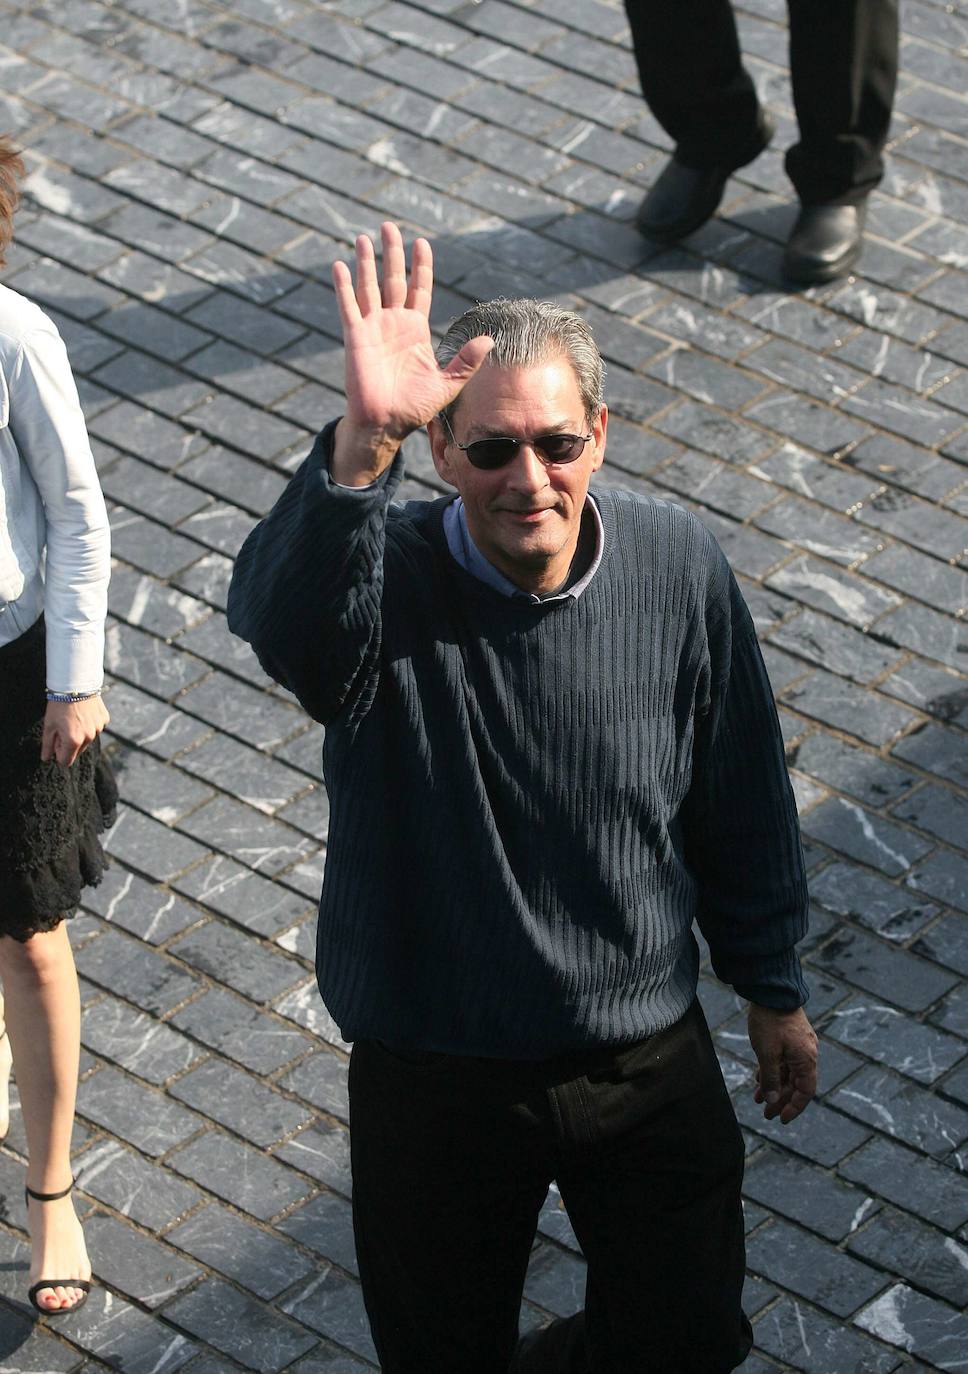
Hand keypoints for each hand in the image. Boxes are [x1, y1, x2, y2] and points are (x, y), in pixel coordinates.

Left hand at [41, 695, 108, 766]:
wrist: (75, 683)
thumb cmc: (59, 705)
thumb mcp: (49, 725)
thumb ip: (47, 745)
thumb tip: (46, 759)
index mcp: (73, 741)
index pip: (66, 761)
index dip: (59, 752)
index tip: (56, 740)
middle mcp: (89, 737)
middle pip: (78, 750)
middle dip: (70, 743)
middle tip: (63, 726)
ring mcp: (98, 728)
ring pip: (87, 739)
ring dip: (81, 733)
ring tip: (74, 717)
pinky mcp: (104, 719)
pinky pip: (96, 728)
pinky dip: (90, 724)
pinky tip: (83, 713)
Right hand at [330, 222, 492, 484]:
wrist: (386, 423)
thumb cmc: (414, 407)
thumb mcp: (447, 383)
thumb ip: (466, 361)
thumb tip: (489, 341)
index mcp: (415, 330)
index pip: (419, 289)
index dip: (420, 266)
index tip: (421, 243)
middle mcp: (393, 323)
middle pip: (392, 279)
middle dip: (392, 253)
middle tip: (389, 225)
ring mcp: (373, 328)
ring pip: (369, 286)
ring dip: (366, 262)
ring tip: (365, 237)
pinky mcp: (356, 336)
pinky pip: (349, 306)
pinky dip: (344, 286)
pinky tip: (340, 265)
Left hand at [747, 1004, 816, 1124]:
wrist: (770, 990)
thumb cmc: (770, 1021)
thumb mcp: (767, 1053)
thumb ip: (771, 1079)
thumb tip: (774, 1101)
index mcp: (806, 1060)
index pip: (805, 1092)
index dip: (794, 1108)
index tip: (781, 1119)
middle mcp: (806, 1054)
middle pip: (796, 1084)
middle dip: (781, 1100)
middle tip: (766, 1114)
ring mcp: (798, 1045)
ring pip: (787, 1073)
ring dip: (774, 1086)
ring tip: (758, 1099)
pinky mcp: (789, 1038)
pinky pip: (783, 1061)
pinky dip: (772, 1072)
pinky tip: (759, 1079)